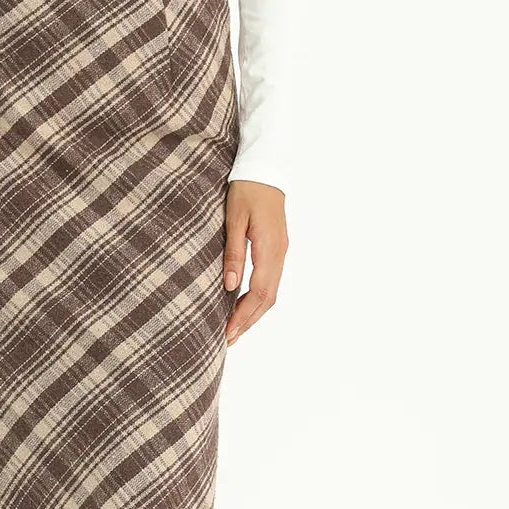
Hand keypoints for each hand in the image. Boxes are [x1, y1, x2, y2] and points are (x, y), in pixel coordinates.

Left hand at [222, 180, 287, 345]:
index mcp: (270, 248)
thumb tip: (229, 286)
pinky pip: (271, 281)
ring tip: (234, 329)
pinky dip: (258, 298)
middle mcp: (280, 254)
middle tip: (228, 339)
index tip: (228, 332)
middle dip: (249, 321)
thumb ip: (233, 253)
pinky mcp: (277, 249)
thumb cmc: (246, 190)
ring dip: (254, 313)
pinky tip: (243, 304)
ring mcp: (281, 252)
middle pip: (269, 299)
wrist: (265, 169)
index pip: (259, 292)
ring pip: (272, 292)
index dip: (244, 316)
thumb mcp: (234, 219)